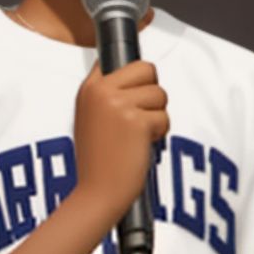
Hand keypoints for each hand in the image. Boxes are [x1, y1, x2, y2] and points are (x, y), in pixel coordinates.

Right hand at [74, 59, 167, 218]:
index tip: (136, 87)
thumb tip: (134, 74)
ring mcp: (118, 104)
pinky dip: (159, 134)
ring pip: (159, 94)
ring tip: (138, 136)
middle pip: (146, 69)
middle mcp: (102, 91)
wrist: (96, 193)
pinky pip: (164, 117)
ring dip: (156, 117)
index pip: (120, 60)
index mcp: (89, 89)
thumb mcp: (89, 118)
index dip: (135, 76)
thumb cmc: (97, 161)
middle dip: (152, 93)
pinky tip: (141, 146)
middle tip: (141, 116)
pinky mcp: (137, 121)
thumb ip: (106, 96)